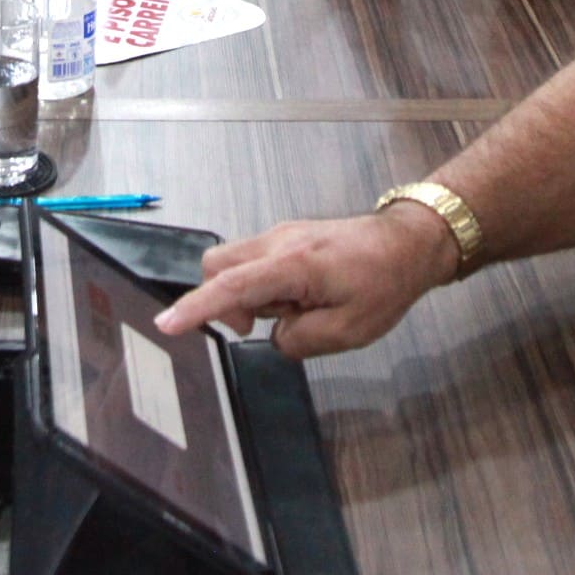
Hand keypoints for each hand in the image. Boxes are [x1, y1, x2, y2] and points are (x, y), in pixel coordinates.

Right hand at [153, 204, 457, 359]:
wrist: (408, 244)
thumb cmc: (384, 283)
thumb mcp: (347, 331)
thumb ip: (298, 340)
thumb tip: (273, 336)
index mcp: (294, 264)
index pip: (231, 285)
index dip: (195, 307)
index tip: (166, 325)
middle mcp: (278, 242)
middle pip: (218, 266)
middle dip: (223, 301)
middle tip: (258, 325)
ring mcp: (280, 235)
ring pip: (235, 265)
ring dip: (251, 296)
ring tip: (296, 309)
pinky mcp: (286, 238)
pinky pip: (255, 264)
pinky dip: (265, 287)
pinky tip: (300, 298)